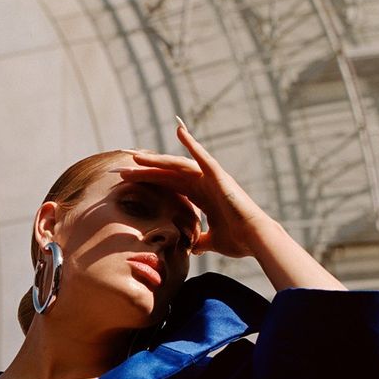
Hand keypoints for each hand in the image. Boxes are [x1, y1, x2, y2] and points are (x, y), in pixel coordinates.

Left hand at [118, 118, 273, 258]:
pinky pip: (202, 156)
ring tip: (135, 158)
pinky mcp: (219, 176)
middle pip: (168, 174)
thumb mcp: (213, 241)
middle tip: (122, 171)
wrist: (255, 240)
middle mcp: (204, 184)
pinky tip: (179, 130)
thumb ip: (201, 241)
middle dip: (145, 172)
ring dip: (156, 161)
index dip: (148, 182)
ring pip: (178, 165)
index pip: (168, 186)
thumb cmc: (239, 241)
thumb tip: (191, 248)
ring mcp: (211, 178)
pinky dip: (191, 143)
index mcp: (202, 197)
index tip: (127, 182)